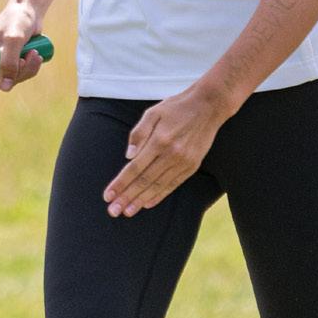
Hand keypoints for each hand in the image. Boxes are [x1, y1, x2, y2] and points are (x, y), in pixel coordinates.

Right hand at [0, 4, 44, 92]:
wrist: (29, 11)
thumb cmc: (18, 20)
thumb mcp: (13, 40)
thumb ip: (8, 63)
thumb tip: (4, 88)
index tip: (4, 76)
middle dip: (13, 76)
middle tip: (25, 59)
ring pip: (7, 81)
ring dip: (25, 72)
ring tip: (35, 53)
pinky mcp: (5, 63)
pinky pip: (16, 77)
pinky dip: (28, 70)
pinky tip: (36, 56)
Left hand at [103, 85, 227, 216]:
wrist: (208, 106)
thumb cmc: (176, 107)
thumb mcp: (153, 112)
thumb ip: (139, 133)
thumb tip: (128, 156)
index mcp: (159, 140)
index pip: (135, 168)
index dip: (120, 183)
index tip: (108, 195)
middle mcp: (171, 154)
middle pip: (144, 181)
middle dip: (127, 197)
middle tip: (113, 211)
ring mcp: (183, 162)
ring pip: (158, 186)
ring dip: (141, 200)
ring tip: (127, 212)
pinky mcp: (192, 166)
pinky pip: (173, 185)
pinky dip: (159, 195)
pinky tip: (148, 204)